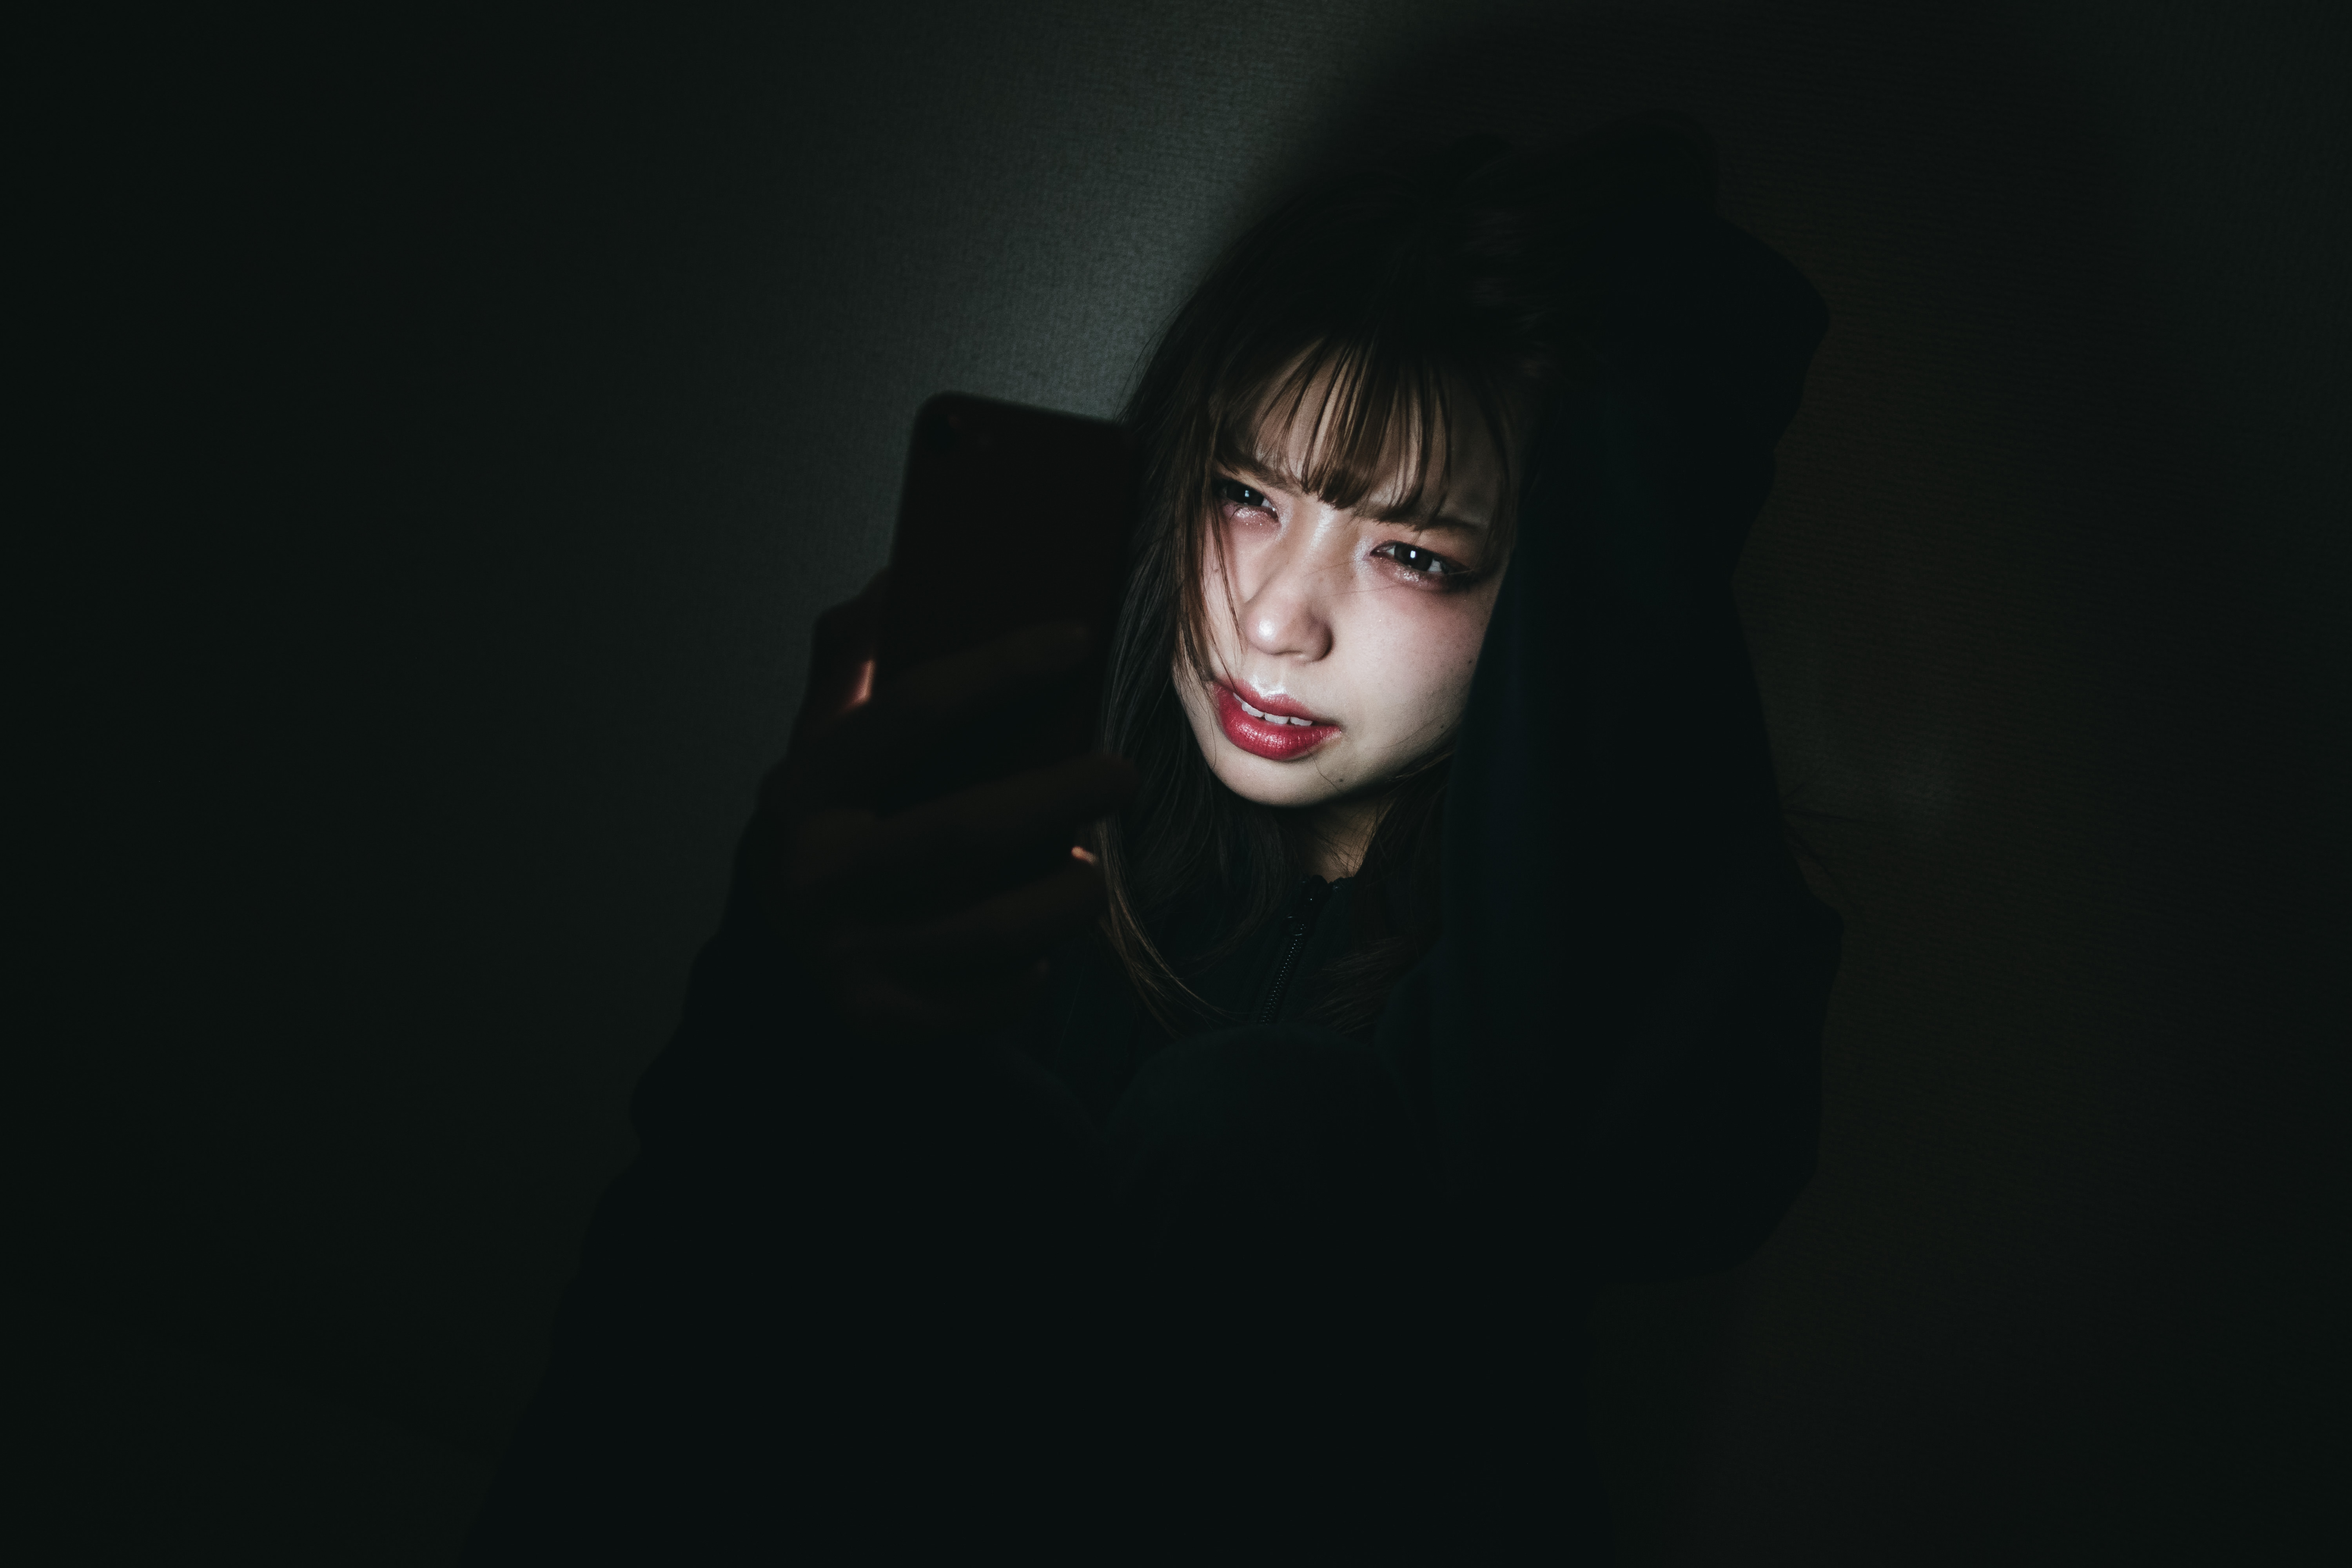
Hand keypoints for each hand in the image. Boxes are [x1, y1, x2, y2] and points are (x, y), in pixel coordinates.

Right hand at [753, 574, 1136, 1041]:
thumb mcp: (814, 751)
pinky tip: (1045, 943)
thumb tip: (893, 583)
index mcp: (806, 791)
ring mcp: (855, 956)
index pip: (911, 712)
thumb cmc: (823, 838)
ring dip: (1068, 898)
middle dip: (1060, 797)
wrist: (773, 975)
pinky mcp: (891, 1021)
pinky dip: (1035, 969)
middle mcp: (823, 875)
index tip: (1075, 639)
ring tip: (1094, 871)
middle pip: (966, 831)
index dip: (1000, 670)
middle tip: (1122, 774)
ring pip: (996, 929)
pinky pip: (995, 995)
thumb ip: (846, 666)